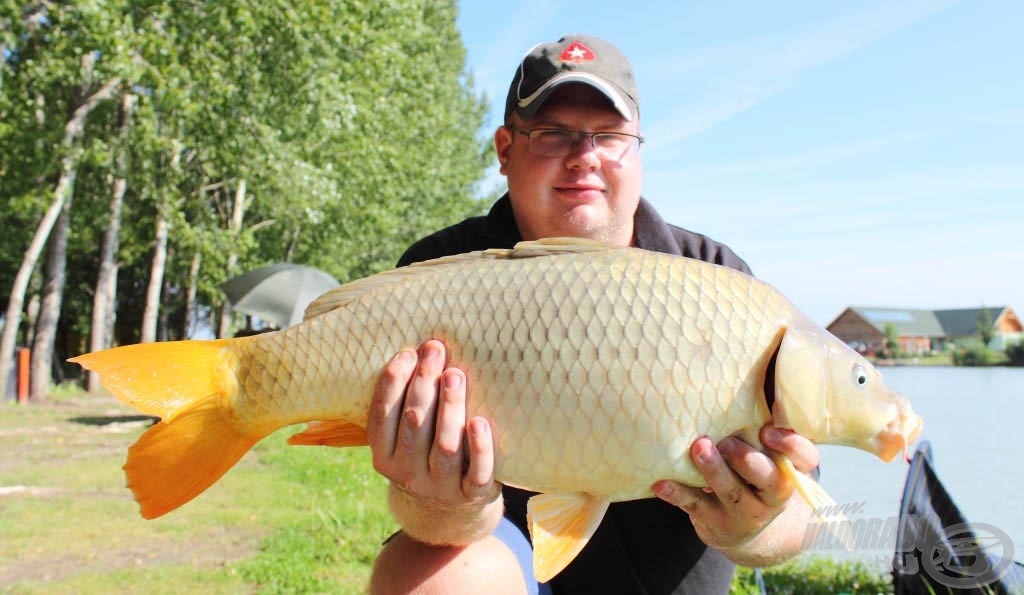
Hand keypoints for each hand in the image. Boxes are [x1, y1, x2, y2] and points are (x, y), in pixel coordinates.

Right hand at [367, 340, 499, 510]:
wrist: (449, 511)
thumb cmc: (426, 455)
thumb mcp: (405, 440)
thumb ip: (405, 406)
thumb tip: (419, 350)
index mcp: (384, 456)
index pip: (382, 415)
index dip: (393, 382)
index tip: (408, 352)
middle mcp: (407, 474)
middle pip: (414, 423)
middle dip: (424, 383)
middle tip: (435, 351)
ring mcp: (439, 487)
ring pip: (445, 445)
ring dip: (450, 407)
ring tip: (455, 375)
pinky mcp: (471, 495)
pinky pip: (476, 472)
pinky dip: (479, 447)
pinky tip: (480, 422)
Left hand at [652, 425, 819, 552]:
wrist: (745, 525)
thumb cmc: (753, 472)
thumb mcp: (767, 454)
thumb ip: (759, 425)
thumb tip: (732, 379)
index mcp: (788, 469)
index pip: (804, 457)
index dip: (790, 444)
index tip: (768, 430)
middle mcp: (772, 494)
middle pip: (767, 478)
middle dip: (747, 460)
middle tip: (727, 442)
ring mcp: (744, 511)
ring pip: (731, 492)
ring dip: (714, 470)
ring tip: (698, 448)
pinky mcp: (716, 521)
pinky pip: (695, 506)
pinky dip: (677, 494)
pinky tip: (660, 483)